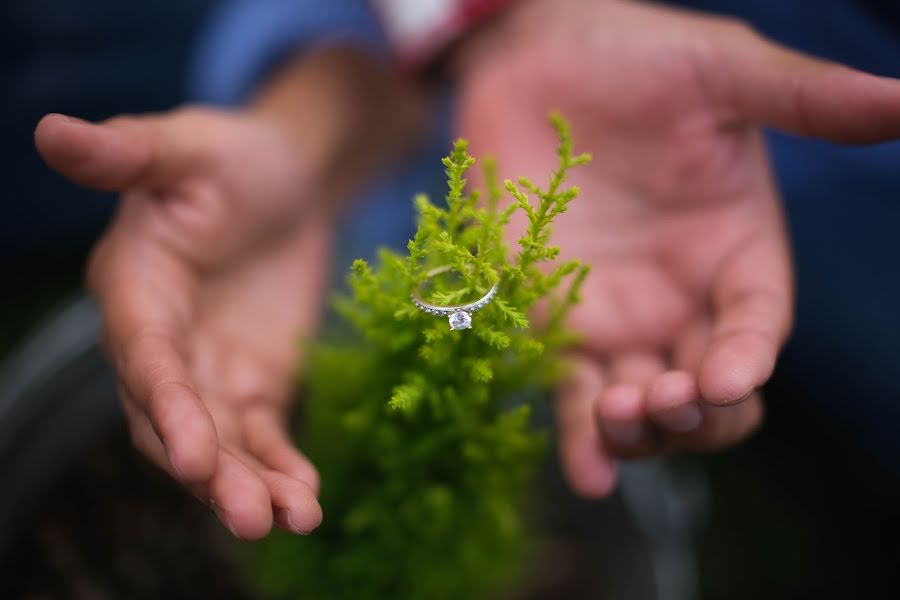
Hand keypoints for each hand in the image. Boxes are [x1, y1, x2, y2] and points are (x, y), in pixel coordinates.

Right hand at [36, 108, 328, 539]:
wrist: (287, 182)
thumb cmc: (231, 157)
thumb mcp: (186, 146)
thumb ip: (129, 152)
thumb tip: (51, 133)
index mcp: (135, 288)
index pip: (144, 357)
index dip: (165, 405)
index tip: (195, 456)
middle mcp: (161, 343)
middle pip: (177, 419)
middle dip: (211, 470)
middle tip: (249, 516)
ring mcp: (207, 371)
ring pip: (221, 442)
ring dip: (250, 485)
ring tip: (292, 520)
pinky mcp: (252, 384)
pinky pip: (264, 435)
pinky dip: (283, 468)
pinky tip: (306, 502)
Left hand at [455, 0, 899, 495]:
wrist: (532, 58)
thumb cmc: (632, 56)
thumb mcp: (722, 72)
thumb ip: (802, 99)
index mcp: (734, 251)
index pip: (756, 327)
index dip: (747, 360)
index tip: (728, 375)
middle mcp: (681, 298)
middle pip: (708, 390)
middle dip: (697, 412)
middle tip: (667, 397)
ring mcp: (616, 317)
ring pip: (643, 407)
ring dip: (640, 432)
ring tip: (620, 417)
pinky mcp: (551, 322)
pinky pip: (569, 393)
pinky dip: (580, 438)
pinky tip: (587, 473)